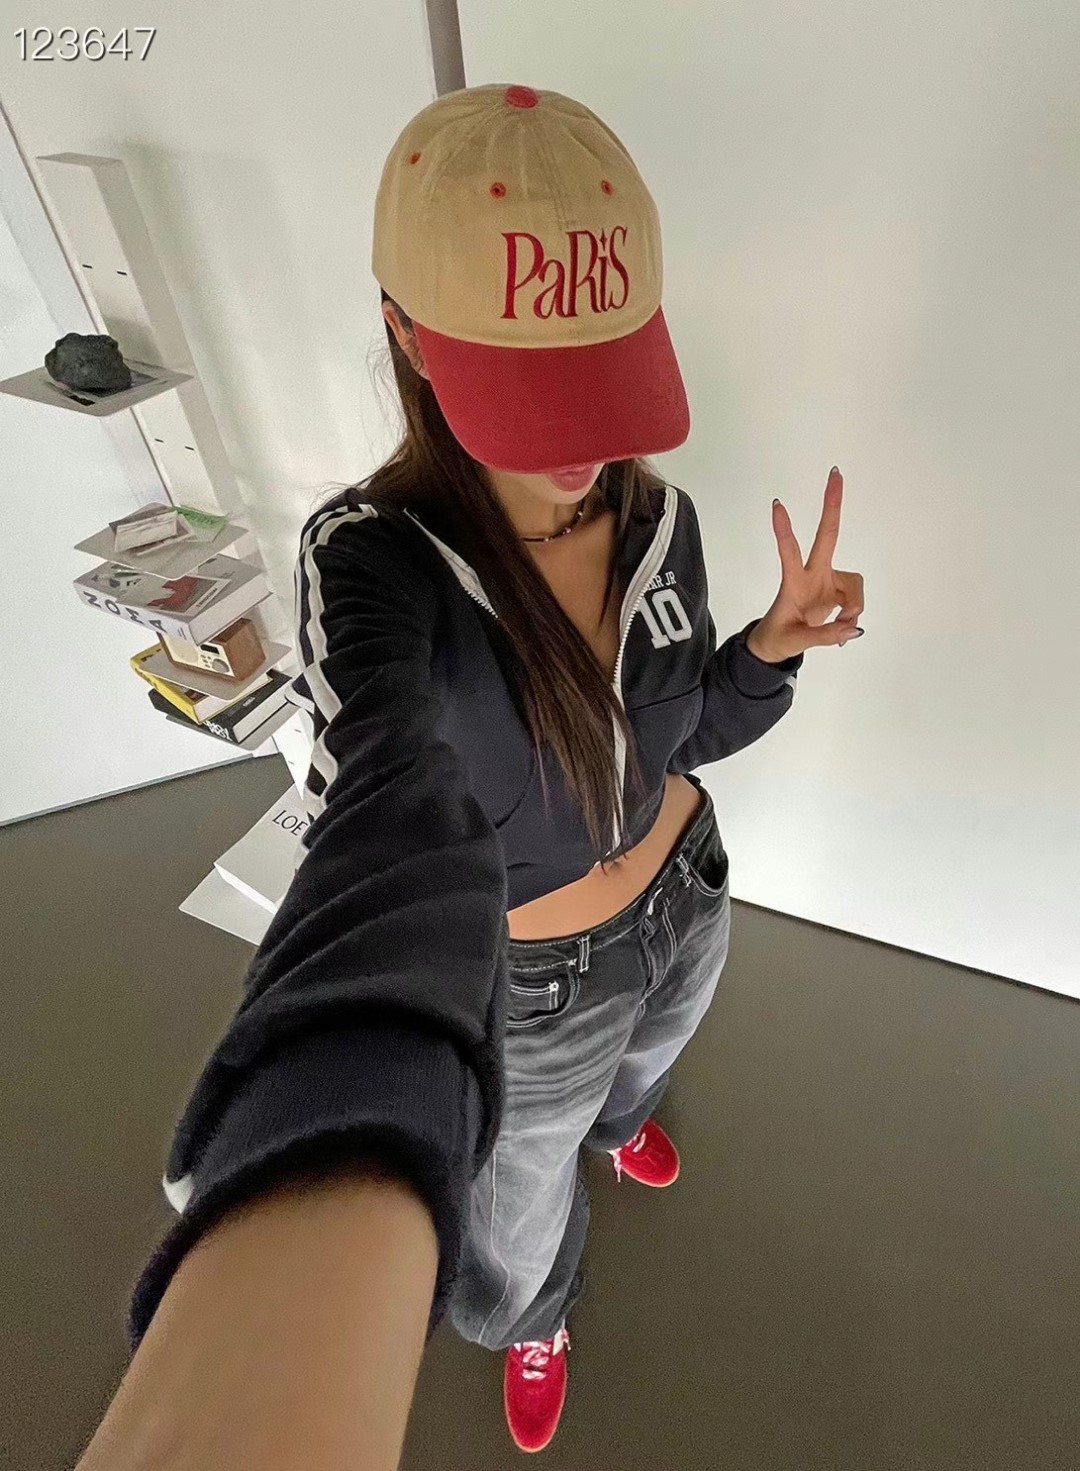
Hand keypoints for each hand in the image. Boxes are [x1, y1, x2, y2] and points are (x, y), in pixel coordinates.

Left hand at [745, 466, 865, 663]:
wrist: (777, 645)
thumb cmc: (779, 638)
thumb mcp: (796, 641)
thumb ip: (825, 635)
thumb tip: (853, 628)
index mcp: (794, 582)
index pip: (788, 552)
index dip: (784, 530)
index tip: (777, 504)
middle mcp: (813, 574)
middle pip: (827, 535)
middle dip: (832, 504)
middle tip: (835, 474)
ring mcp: (827, 581)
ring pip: (854, 583)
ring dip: (854, 605)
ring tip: (842, 627)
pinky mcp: (837, 591)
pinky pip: (856, 600)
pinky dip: (854, 615)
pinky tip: (843, 627)